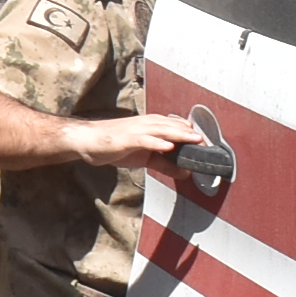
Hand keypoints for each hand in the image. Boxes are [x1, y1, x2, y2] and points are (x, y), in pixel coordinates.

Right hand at [73, 106, 209, 170]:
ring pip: (162, 130)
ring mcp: (136, 130)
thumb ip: (165, 164)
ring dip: (179, 134)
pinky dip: (157, 142)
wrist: (88, 141)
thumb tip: (185, 173)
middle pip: (173, 126)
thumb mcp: (145, 157)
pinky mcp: (126, 139)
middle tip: (206, 142)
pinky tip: (168, 146)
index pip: (176, 127)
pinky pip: (145, 139)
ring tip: (194, 139)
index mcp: (151, 125)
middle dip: (190, 133)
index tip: (207, 143)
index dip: (191, 134)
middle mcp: (145, 124)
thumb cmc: (115, 145)